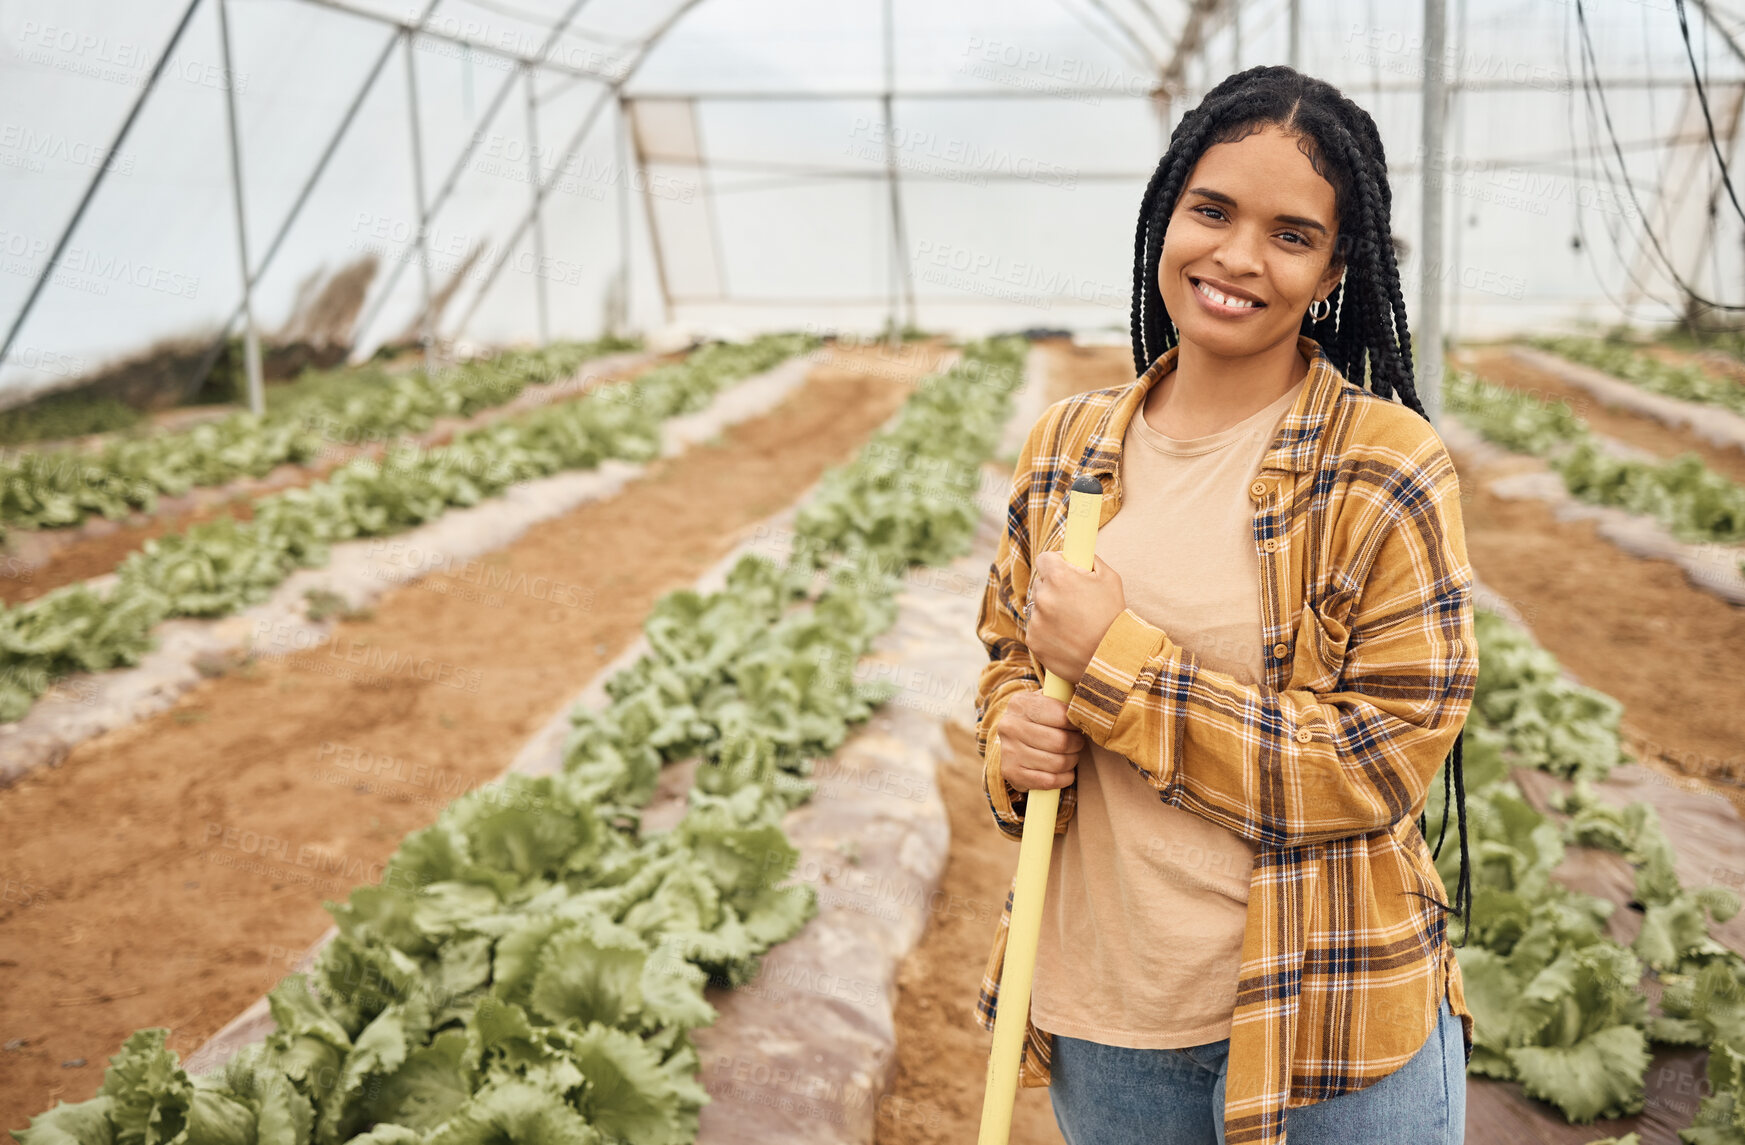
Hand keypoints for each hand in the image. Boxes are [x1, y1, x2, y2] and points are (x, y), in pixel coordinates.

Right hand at [995, 690, 1084, 792]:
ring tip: (1071, 755)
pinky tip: (1065, 772)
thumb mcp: (1048, 700)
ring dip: (1072, 761)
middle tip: (1078, 742)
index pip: (1061, 715)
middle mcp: (1009, 726)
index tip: (1079, 725)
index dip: (1076, 723)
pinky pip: (1049, 781)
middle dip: (1076, 744)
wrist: (1014, 739)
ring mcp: (1008, 751)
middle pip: (1060, 742)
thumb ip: (1067, 696)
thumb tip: (1090, 699)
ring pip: (1057, 763)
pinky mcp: (1011, 773)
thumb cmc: (1040, 718)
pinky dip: (1064, 778)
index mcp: (1020, 703)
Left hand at [1025, 550, 1125, 687]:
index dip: (1056, 563)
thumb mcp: (1110, 578)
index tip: (1064, 571)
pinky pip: (1037, 629)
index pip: (1044, 558)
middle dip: (1054, 588)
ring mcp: (1036, 620)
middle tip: (1075, 602)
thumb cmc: (1114, 617)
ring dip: (1051, 611)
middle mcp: (1043, 597)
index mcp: (1059, 577)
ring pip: (1038, 607)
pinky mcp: (1033, 641)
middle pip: (1041, 583)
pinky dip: (1048, 631)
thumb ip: (1089, 560)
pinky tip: (1068, 637)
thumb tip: (1077, 554)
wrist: (1113, 658)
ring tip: (1074, 623)